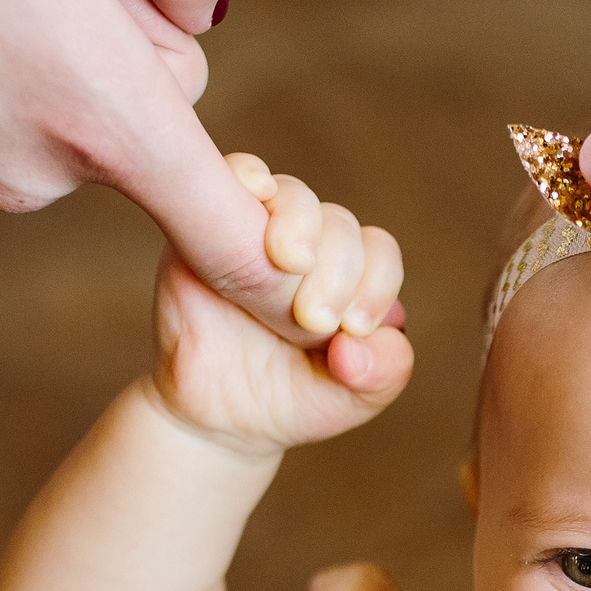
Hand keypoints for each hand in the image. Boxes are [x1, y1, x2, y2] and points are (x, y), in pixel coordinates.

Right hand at [148, 155, 412, 456]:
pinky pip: (235, 175)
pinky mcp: (209, 222)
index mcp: (354, 280)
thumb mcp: (348, 402)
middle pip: (339, 225)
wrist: (214, 418)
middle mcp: (312, 248)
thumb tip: (359, 344)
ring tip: (289, 264)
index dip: (376, 284)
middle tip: (312, 320)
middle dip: (337, 271)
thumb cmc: (290, 403)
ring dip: (299, 226)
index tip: (355, 329)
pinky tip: (256, 190)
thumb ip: (381, 375)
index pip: (379, 253)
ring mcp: (259, 231)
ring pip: (294, 196)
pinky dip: (248, 173)